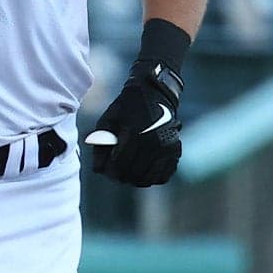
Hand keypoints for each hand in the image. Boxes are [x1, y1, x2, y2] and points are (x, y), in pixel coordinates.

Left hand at [84, 59, 183, 186]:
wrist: (154, 93)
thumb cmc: (126, 108)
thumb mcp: (107, 121)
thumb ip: (100, 146)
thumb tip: (97, 170)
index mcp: (135, 134)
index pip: (119, 165)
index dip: (109, 171)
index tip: (106, 170)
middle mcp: (154, 142)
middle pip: (133, 175)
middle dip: (120, 176)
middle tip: (115, 172)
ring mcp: (167, 148)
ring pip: (147, 179)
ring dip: (134, 179)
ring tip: (127, 171)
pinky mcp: (175, 151)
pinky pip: (162, 177)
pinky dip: (151, 178)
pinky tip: (143, 170)